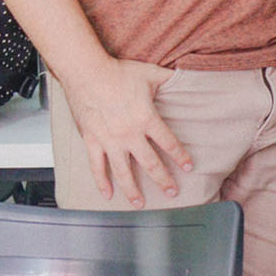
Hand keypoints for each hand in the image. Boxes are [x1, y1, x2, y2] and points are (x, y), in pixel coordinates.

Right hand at [60, 53, 189, 205]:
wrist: (87, 73)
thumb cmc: (118, 72)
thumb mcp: (151, 74)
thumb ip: (170, 79)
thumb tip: (185, 77)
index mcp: (147, 119)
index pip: (169, 143)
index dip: (180, 156)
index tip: (188, 167)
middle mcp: (129, 134)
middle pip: (150, 163)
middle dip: (163, 180)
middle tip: (171, 191)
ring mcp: (109, 141)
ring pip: (123, 172)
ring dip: (132, 189)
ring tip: (140, 203)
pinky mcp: (91, 141)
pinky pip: (96, 166)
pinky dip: (101, 182)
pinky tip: (107, 194)